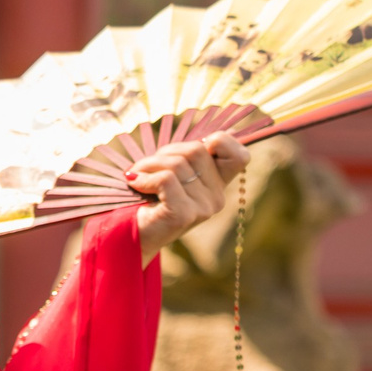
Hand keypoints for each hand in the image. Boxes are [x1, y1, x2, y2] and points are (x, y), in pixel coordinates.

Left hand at [127, 132, 247, 263]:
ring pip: (178, 163)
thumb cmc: (149, 200)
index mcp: (218, 185)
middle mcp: (216, 198)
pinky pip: (166, 179)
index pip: (240, 156)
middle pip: (197, 150)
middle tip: (147, 165)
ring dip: (149, 164)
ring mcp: (203, 208)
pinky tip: (135, 184)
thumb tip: (223, 133)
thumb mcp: (175, 175)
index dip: (221, 141)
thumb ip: (192, 157)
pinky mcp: (184, 214)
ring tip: (136, 174)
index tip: (188, 149)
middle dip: (166, 151)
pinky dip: (145, 178)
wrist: (131, 237)